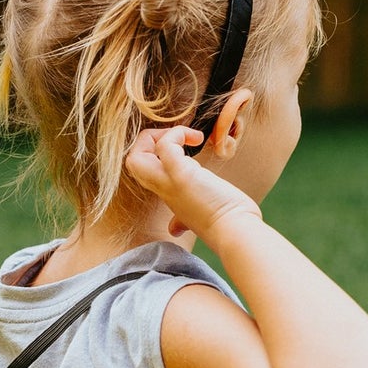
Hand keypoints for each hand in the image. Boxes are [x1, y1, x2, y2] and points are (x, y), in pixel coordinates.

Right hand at [125, 125, 262, 242]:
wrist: (236, 233)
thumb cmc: (224, 223)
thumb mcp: (195, 215)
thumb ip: (181, 221)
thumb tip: (175, 229)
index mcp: (167, 193)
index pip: (141, 168)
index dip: (151, 151)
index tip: (180, 147)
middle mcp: (163, 188)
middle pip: (132, 161)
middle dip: (148, 141)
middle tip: (177, 139)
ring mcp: (169, 182)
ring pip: (135, 157)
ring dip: (159, 136)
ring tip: (187, 136)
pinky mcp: (181, 175)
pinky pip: (165, 146)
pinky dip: (177, 134)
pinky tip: (198, 139)